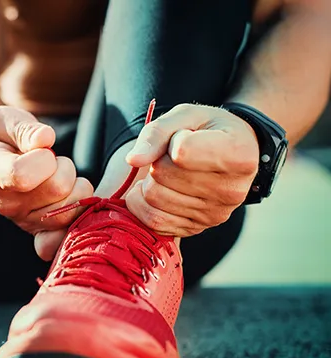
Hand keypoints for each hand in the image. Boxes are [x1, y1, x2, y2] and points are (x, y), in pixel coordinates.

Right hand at [0, 106, 93, 259]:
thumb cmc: (1, 138)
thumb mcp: (4, 120)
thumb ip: (22, 128)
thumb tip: (45, 139)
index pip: (23, 175)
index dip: (42, 157)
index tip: (40, 147)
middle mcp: (7, 205)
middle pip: (57, 188)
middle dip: (64, 166)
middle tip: (52, 160)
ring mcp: (25, 222)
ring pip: (71, 207)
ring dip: (75, 185)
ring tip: (57, 175)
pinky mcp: (43, 232)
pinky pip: (71, 228)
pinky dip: (79, 210)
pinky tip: (69, 195)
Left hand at [124, 103, 258, 236]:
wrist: (231, 155)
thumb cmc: (207, 130)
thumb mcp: (186, 116)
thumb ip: (157, 133)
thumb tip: (132, 160)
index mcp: (238, 155)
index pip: (180, 152)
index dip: (172, 140)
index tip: (185, 136)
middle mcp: (231, 190)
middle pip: (162, 175)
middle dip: (158, 161)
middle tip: (173, 156)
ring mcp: (214, 215)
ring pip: (153, 198)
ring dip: (151, 181)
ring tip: (169, 172)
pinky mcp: (196, 229)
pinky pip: (153, 221)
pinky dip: (144, 203)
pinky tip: (157, 189)